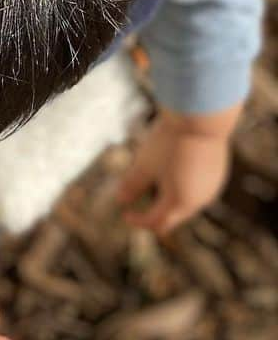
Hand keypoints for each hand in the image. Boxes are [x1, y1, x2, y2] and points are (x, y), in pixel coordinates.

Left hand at [117, 104, 241, 235]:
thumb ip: (132, 185)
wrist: (203, 118)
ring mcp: (212, 188)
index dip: (137, 221)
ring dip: (170, 206)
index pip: (155, 221)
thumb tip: (120, 200)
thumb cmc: (170, 142)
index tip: (124, 214)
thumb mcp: (144, 165)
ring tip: (156, 199)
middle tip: (139, 213)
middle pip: (172, 219)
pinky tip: (174, 183)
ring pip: (187, 207)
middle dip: (154, 218)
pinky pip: (198, 193)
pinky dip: (183, 194)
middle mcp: (199, 201)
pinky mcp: (218, 175)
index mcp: (178, 203)